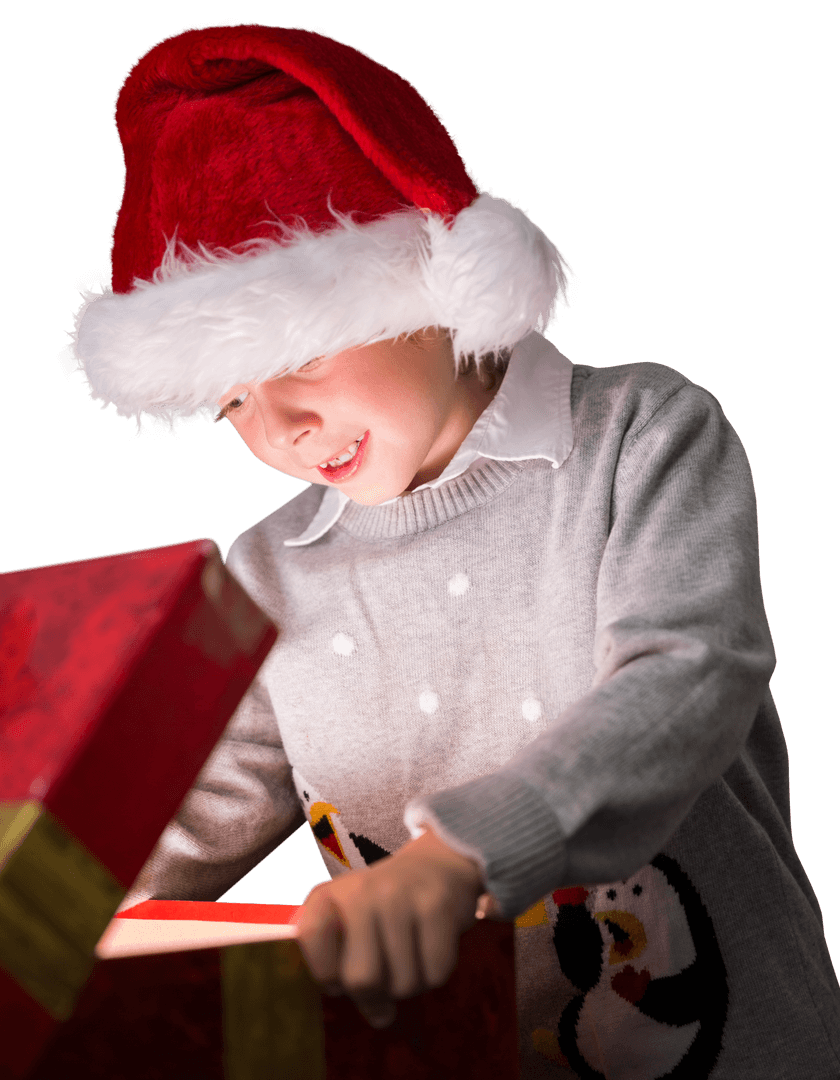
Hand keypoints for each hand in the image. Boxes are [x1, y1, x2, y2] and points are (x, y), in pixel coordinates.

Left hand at [291, 827, 499, 1028]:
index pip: (311, 939)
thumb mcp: (350, 923)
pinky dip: (434, 974)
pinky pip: (435, 973)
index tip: (341, 977)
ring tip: (409, 959)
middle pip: (361, 979)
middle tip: (384, 983)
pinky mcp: (435, 904)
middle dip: (376, 996)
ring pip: (403, 984)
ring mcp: (399, 896)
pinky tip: (430, 950)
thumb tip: (378, 1017)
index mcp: (329, 896)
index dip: (327, 973)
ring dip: (409, 985)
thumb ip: (344, 966)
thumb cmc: (384, 908)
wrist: (435, 866)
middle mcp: (361, 891)